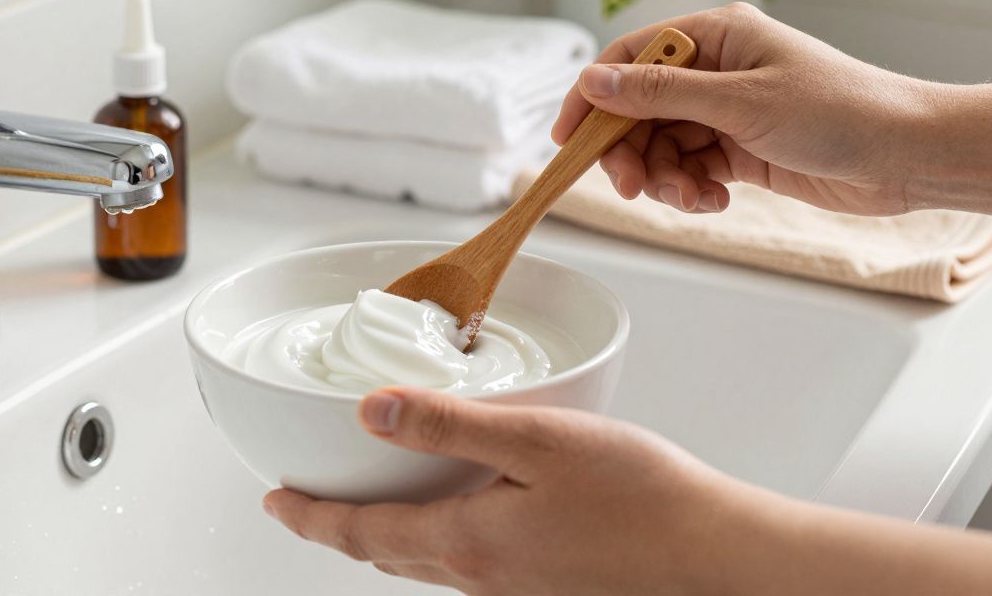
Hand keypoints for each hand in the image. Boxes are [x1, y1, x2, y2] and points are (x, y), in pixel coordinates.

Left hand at [263, 387, 771, 594]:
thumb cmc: (644, 498)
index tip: (275, 503)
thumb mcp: (538, 440)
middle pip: (385, 556)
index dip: (311, 518)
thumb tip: (371, 413)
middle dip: (338, 532)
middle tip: (307, 509)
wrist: (716, 559)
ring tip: (366, 515)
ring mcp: (515, 591)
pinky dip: (435, 546)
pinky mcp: (546, 590)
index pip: (361, 532)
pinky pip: (466, 570)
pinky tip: (456, 525)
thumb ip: (449, 426)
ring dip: (384, 541)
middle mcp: (483, 577)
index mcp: (469, 539)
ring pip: (425, 566)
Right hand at [552, 3, 932, 216]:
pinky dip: (691, 190)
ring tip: (691, 199)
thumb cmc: (840, 111)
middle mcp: (717, 69)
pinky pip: (689, 169)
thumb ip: (659, 95)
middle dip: (629, 151)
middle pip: (639, 109)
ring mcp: (727, 111)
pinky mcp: (741, 149)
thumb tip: (593, 84)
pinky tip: (714, 201)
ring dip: (663, 179)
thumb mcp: (738, 102)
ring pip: (661, 146)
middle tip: (632, 187)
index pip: (630, 58)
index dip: (592, 97)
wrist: (906, 156)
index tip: (567, 139)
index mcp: (716, 35)